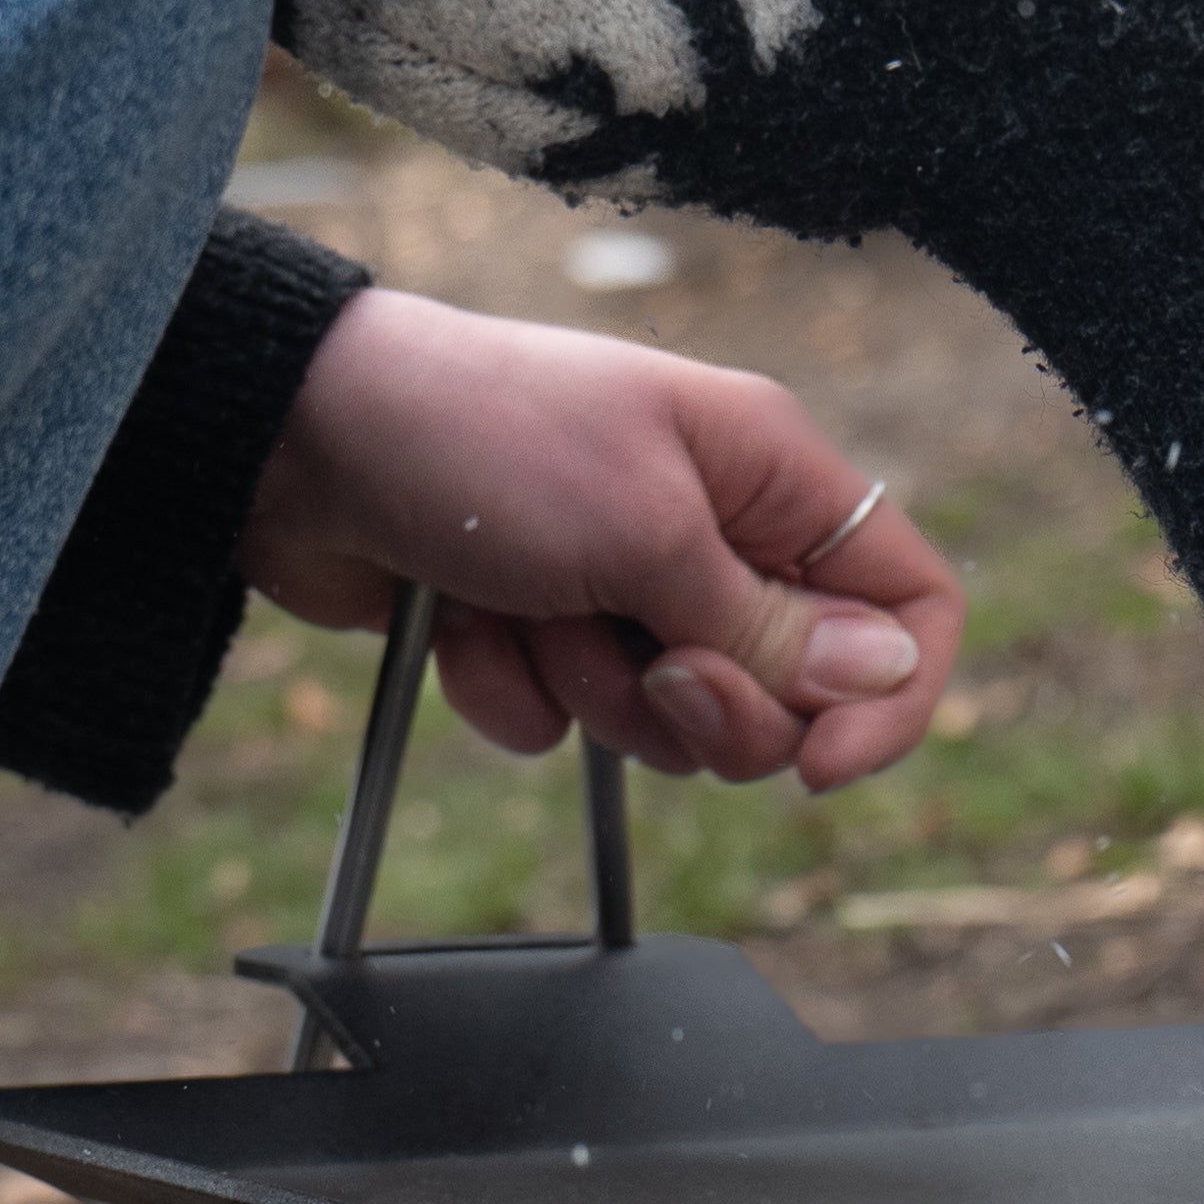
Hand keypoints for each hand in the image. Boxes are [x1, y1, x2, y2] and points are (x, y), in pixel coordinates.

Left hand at [237, 289, 960, 791]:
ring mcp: (626, 587)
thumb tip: (883, 677)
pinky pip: (570, 726)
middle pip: (792, 694)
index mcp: (769, 475)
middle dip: (711, 709)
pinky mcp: (544, 631)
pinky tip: (468, 623)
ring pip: (676, 725)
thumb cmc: (479, 439)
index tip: (822, 764)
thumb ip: (768, 624)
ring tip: (529, 610)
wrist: (297, 439)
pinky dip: (515, 691)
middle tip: (646, 663)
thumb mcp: (646, 533)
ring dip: (596, 693)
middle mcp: (714, 533)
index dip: (889, 700)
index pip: (906, 604)